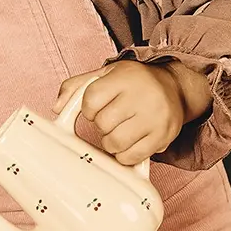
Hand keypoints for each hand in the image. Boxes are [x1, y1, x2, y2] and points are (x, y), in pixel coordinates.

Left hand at [53, 61, 209, 164]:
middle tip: (110, 119)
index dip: (87, 108)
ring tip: (118, 131)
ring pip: (115, 143)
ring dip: (110, 142)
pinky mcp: (163, 137)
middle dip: (101, 125)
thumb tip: (56, 108)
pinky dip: (124, 155)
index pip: (91, 99)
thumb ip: (76, 86)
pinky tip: (129, 143)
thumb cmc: (134, 82)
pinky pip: (132, 157)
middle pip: (103, 123)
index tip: (95, 107)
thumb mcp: (105, 73)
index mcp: (124, 77)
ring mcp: (155, 118)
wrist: (174, 87)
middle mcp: (142, 96)